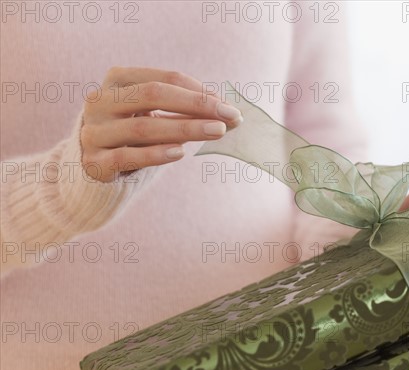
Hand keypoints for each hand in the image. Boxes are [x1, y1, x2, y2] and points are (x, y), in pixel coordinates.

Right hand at [80, 67, 242, 182]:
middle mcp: (100, 102)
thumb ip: (187, 114)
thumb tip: (232, 116)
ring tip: (215, 132)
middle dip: (196, 105)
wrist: (95, 168)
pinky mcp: (94, 162)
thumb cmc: (134, 139)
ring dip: (184, 129)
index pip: (163, 79)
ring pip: (143, 128)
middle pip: (153, 96)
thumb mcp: (156, 119)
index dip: (198, 91)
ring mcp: (94, 132)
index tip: (228, 106)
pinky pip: (127, 156)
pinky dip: (155, 154)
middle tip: (229, 117)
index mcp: (117, 81)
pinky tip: (179, 153)